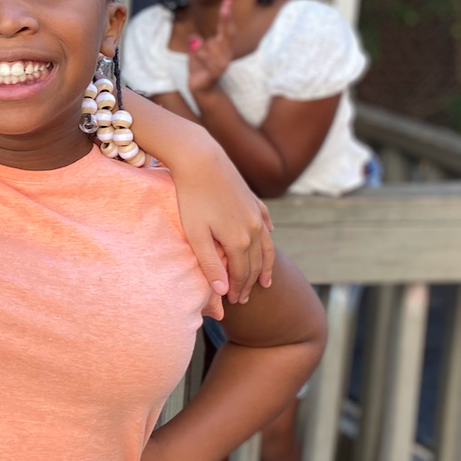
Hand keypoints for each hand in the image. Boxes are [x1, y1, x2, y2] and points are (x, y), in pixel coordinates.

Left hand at [173, 145, 274, 303]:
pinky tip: (268, 236)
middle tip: (246, 298)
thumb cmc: (192, 198)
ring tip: (267, 281)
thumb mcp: (196, 234)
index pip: (243, 274)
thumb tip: (223, 291)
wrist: (201, 159)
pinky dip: (268, 235)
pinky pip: (266, 222)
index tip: (234, 302)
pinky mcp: (254, 199)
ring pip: (266, 246)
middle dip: (251, 283)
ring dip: (266, 266)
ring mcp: (256, 213)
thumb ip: (210, 264)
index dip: (239, 290)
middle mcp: (254, 229)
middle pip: (256, 264)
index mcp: (239, 241)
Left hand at [187, 0, 236, 94]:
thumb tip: (194, 38)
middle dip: (226, 20)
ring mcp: (222, 63)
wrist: (201, 86)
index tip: (228, 0)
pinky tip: (195, 52)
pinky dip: (200, 55)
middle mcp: (226, 53)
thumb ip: (195, 41)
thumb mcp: (196, 49)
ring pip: (211, 46)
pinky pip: (207, 60)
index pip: (227, 28)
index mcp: (223, 45)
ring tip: (195, 50)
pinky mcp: (215, 72)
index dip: (227, 15)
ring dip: (200, 47)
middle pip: (226, 35)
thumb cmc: (200, 65)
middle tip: (226, 8)